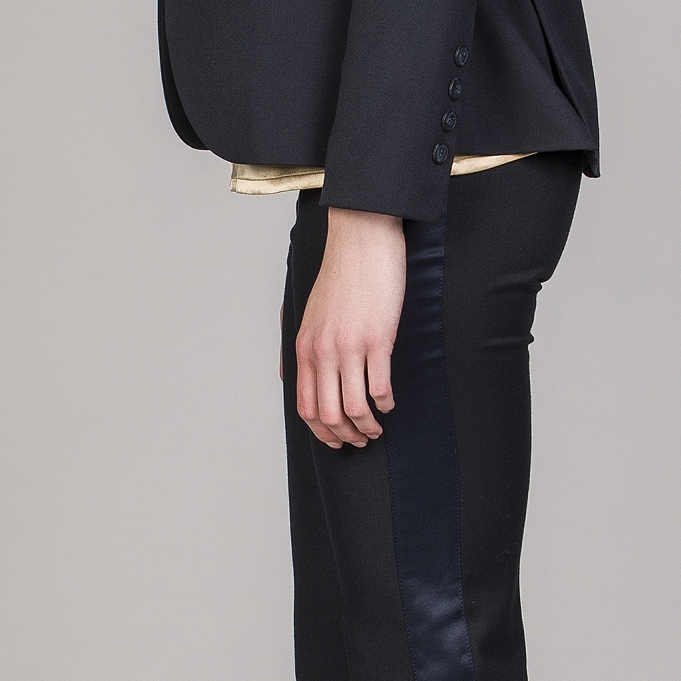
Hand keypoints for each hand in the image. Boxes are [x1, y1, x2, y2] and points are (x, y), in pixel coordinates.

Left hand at [295, 209, 404, 447]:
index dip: (321, 431)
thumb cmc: (341, 276)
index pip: (306, 405)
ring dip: (368, 425)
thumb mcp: (309, 313)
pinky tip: (389, 402)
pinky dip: (384, 402)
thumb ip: (301, 346)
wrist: (361, 240)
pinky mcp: (376, 338)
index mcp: (305, 346)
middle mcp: (322, 350)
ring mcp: (349, 346)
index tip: (336, 440)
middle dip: (346, 435)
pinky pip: (379, 385)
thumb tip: (291, 377)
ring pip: (354, 406)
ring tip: (377, 427)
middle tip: (362, 438)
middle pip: (328, 413)